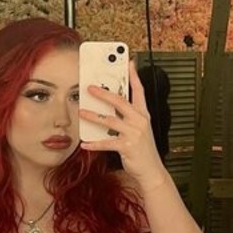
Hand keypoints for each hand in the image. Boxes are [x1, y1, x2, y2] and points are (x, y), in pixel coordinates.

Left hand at [79, 62, 169, 191]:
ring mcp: (134, 133)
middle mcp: (140, 121)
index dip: (134, 76)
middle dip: (104, 93)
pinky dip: (94, 144)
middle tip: (90, 87)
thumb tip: (109, 108)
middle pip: (120, 101)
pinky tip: (84, 144)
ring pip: (109, 120)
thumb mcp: (139, 129)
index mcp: (143, 114)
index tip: (128, 62)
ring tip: (81, 111)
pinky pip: (106, 143)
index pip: (139, 91)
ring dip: (93, 116)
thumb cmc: (142, 150)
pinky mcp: (127, 146)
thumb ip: (128, 117)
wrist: (152, 170)